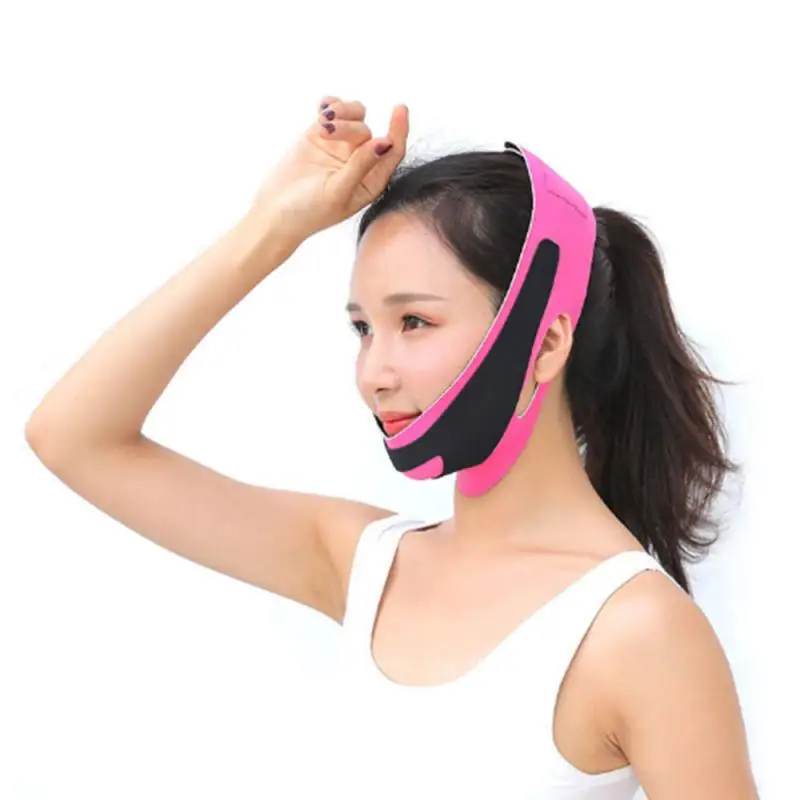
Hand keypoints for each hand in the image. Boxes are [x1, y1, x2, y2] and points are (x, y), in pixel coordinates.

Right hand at [250, 96, 408, 242]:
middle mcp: (359, 162)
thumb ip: (361, 166)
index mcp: (371, 181)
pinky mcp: (319, 137)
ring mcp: (339, 148)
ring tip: (322, 120)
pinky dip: (331, 105)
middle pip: (366, 131)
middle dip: (349, 126)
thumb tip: (384, 141)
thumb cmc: (309, 212)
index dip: (398, 130)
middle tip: (327, 129)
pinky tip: (322, 107)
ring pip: (353, 117)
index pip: (392, 151)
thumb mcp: (338, 192)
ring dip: (341, 112)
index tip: (399, 109)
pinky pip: (333, 112)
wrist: (275, 212)